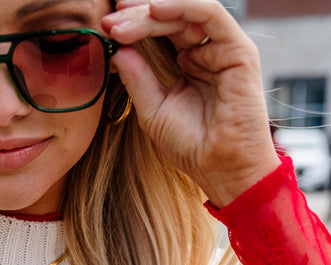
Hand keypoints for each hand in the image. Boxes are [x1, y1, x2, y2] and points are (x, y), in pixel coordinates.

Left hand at [101, 0, 279, 206]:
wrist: (221, 169)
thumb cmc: (191, 147)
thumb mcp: (153, 110)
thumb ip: (137, 79)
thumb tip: (117, 49)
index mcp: (188, 62)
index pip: (160, 32)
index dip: (133, 26)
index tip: (105, 28)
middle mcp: (206, 51)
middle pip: (170, 18)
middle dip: (137, 15)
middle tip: (110, 20)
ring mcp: (223, 48)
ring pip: (186, 13)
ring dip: (152, 11)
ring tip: (123, 19)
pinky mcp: (238, 50)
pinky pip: (210, 14)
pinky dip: (181, 7)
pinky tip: (154, 10)